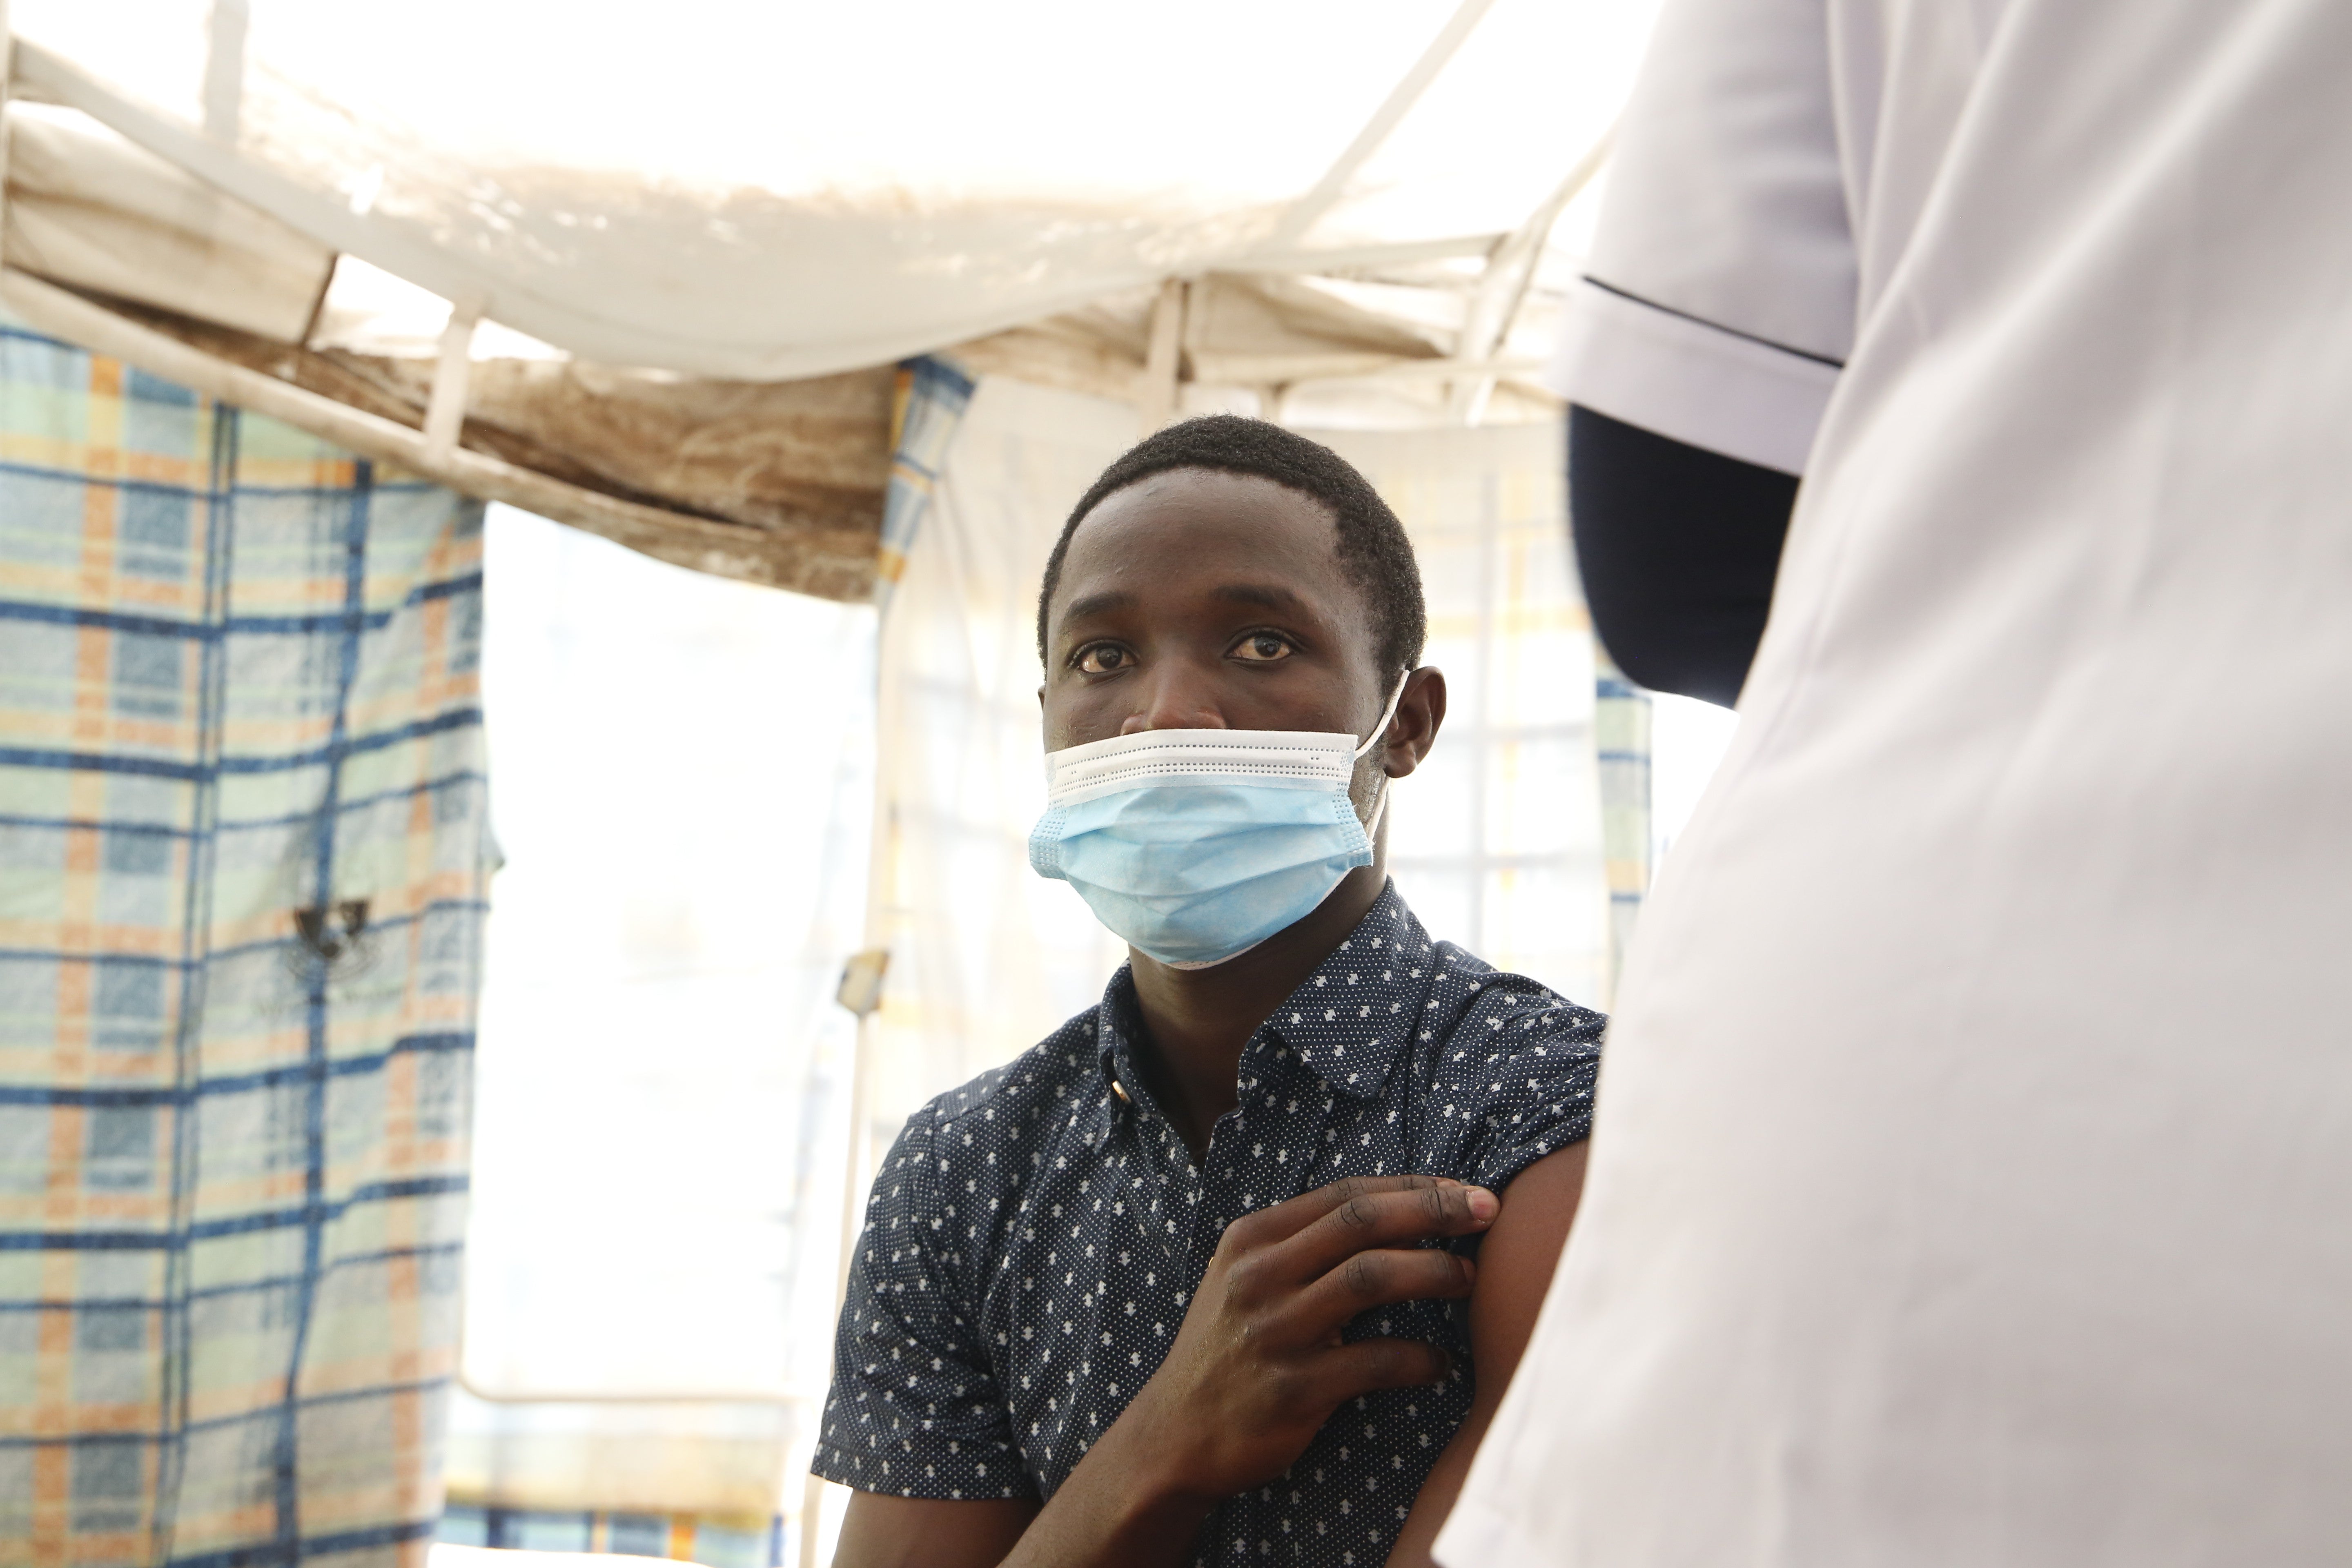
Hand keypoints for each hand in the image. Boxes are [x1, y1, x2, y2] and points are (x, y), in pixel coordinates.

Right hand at [1118, 1173, 1497, 1504]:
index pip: (1345, 1195)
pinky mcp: (1291, 1389)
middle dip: (1434, 1210)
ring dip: (1433, 1272)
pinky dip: (1420, 1358)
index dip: (1412, 1188)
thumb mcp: (1244, 1279)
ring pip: (1372, 1278)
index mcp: (1251, 1240)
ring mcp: (1273, 1331)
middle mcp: (1258, 1276)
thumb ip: (1303, 1245)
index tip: (1465, 1191)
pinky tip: (1442, 1362)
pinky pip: (1375, 1361)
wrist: (1174, 1437)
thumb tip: (1398, 1214)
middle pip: (1362, 1222)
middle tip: (1488, 1212)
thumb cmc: (1227, 1351)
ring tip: (1469, 1279)